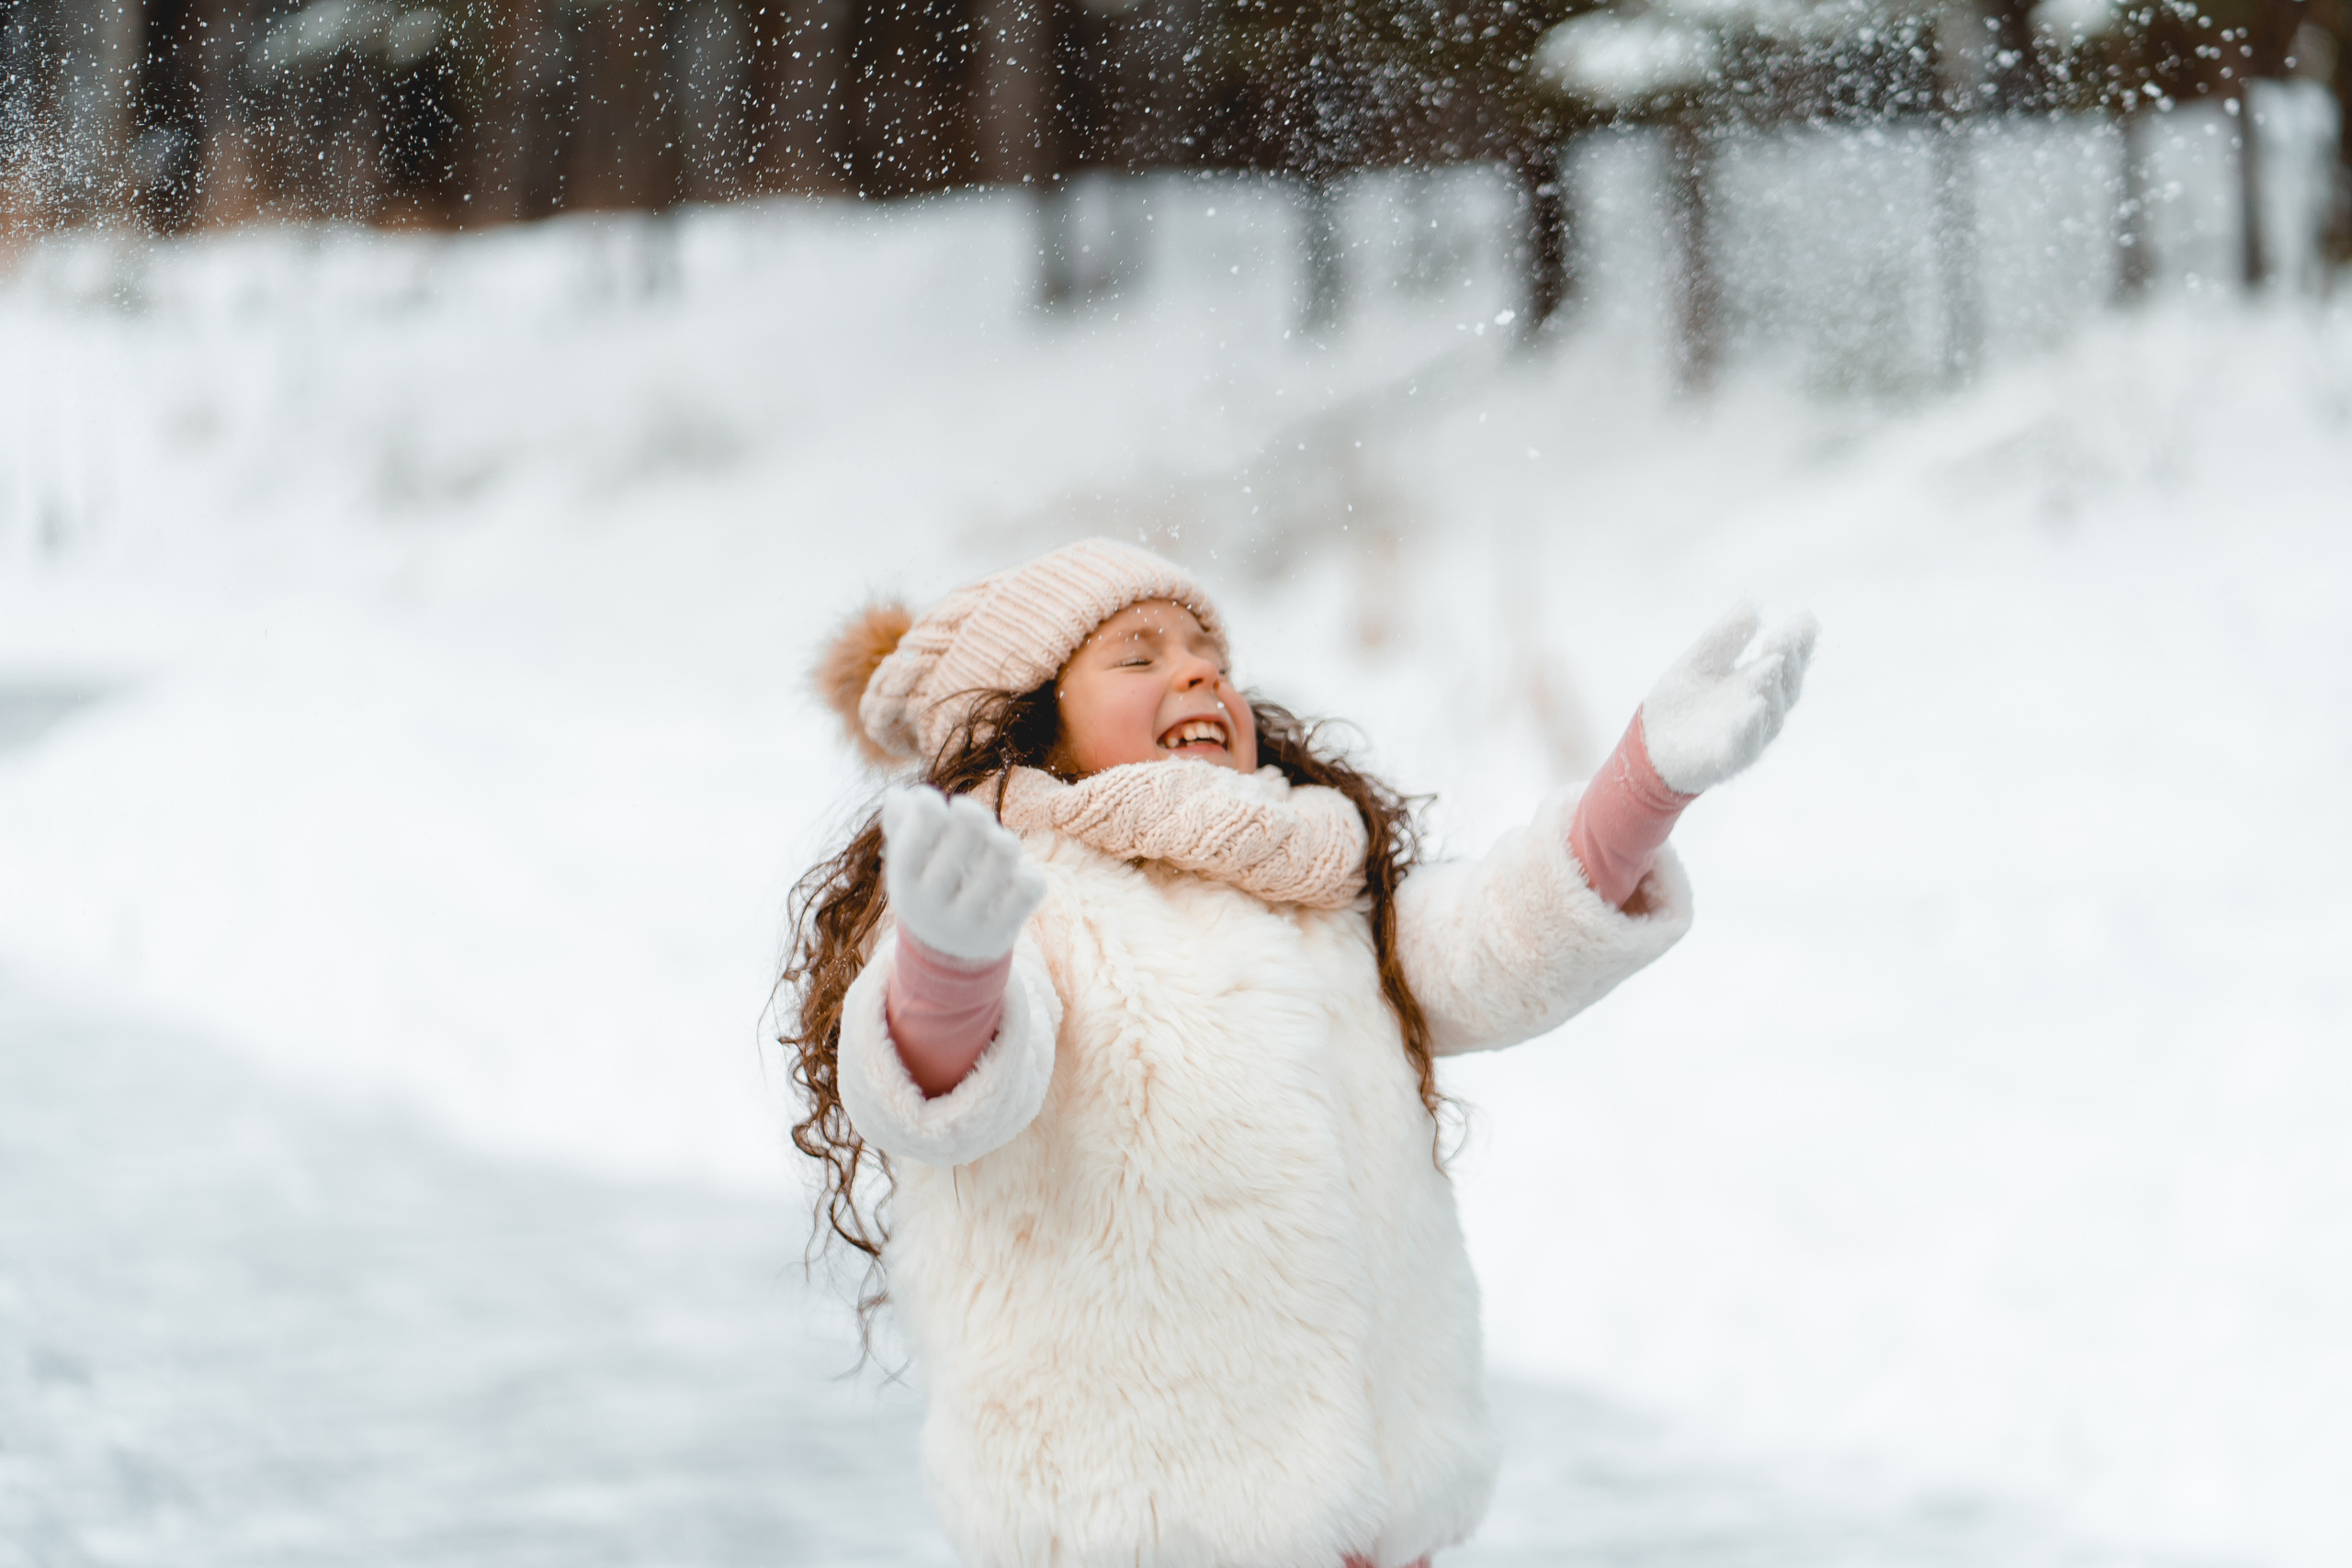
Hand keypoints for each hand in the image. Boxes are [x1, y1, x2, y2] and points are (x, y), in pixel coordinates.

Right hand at [880, 786, 1047, 962]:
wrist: (948, 957)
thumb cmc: (928, 888)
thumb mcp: (908, 861)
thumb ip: (900, 825)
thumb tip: (898, 796)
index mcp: (905, 882)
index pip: (923, 827)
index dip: (930, 804)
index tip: (933, 801)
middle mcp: (934, 906)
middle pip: (970, 829)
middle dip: (975, 814)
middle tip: (974, 817)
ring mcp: (969, 923)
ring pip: (1004, 853)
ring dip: (1003, 840)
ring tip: (997, 844)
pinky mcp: (1002, 933)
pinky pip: (1030, 886)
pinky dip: (1026, 874)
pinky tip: (1012, 880)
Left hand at [1639, 603, 1817, 794]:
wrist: (1648, 742)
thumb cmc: (1681, 702)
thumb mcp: (1700, 661)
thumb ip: (1725, 638)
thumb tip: (1751, 605)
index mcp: (1759, 685)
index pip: (1788, 663)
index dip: (1799, 643)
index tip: (1804, 619)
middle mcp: (1762, 711)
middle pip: (1787, 688)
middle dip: (1788, 661)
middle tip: (1782, 636)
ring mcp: (1747, 737)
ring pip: (1770, 716)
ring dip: (1770, 689)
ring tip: (1767, 665)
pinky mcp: (1726, 760)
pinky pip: (1744, 747)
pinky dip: (1749, 729)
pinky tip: (1751, 708)